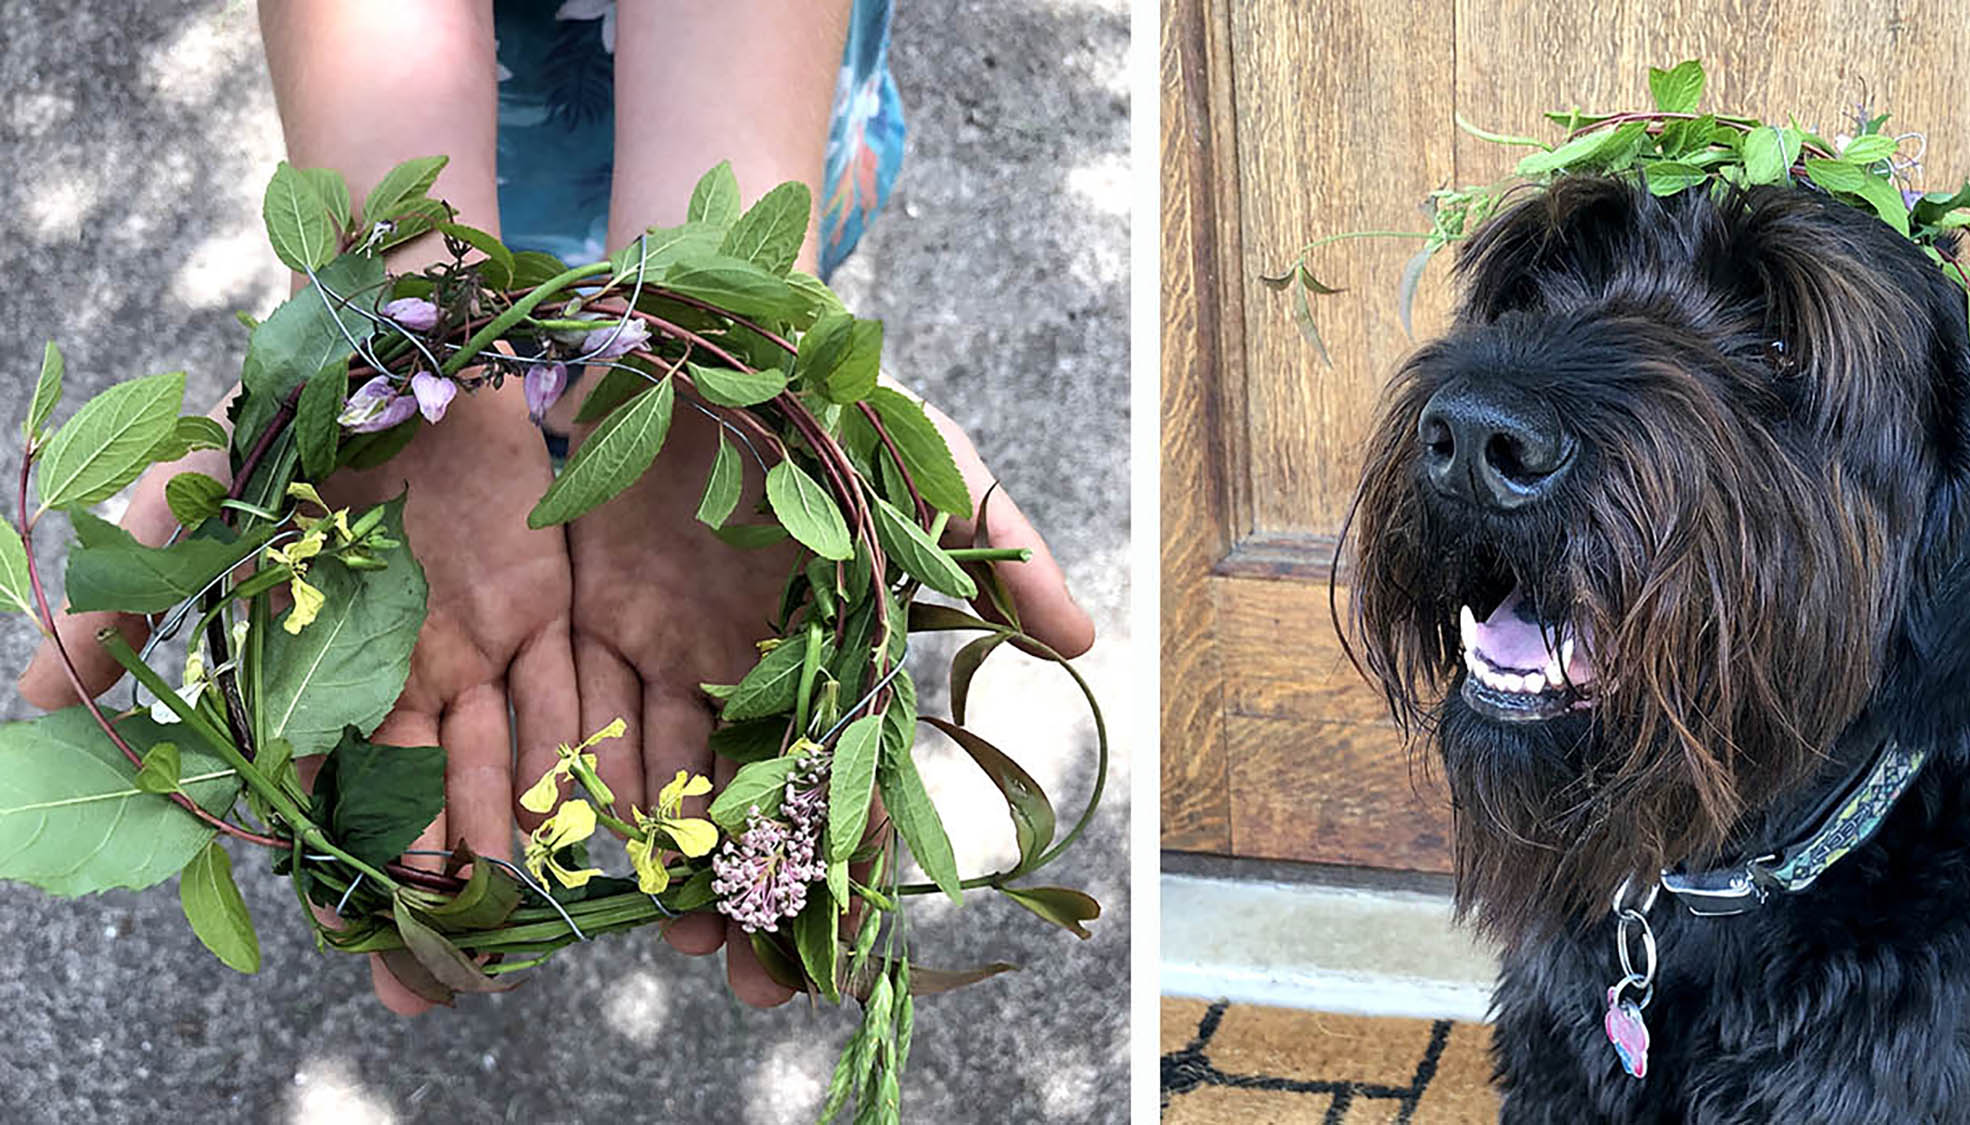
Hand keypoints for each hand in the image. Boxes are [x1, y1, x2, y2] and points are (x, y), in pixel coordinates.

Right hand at [20, 384, 577, 1017]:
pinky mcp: (551, 600)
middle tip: (460, 980)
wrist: (399, 333)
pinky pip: (575, 688)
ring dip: (524, 835)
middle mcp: (405, 673)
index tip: (370, 952)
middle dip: (445, 889)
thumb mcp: (197, 510)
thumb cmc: (286, 422)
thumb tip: (32, 700)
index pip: (337, 797)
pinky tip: (610, 820)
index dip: (351, 876)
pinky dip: (589, 751)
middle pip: (430, 801)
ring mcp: (482, 641)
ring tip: (541, 917)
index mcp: (324, 672)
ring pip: (510, 760)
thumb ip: (129, 605)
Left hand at [559, 386, 1090, 1005]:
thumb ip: (1001, 545)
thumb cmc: (829, 391)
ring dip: (656, 873)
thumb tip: (1086, 642)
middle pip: (748, 812)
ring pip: (657, 787)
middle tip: (735, 982)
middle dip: (747, 903)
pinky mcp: (579, 620)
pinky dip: (561, 794)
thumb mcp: (925, 457)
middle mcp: (748, 672)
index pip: (843, 783)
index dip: (841, 872)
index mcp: (830, 655)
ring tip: (652, 942)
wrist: (695, 311)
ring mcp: (662, 651)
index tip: (823, 960)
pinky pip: (566, 721)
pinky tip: (550, 862)